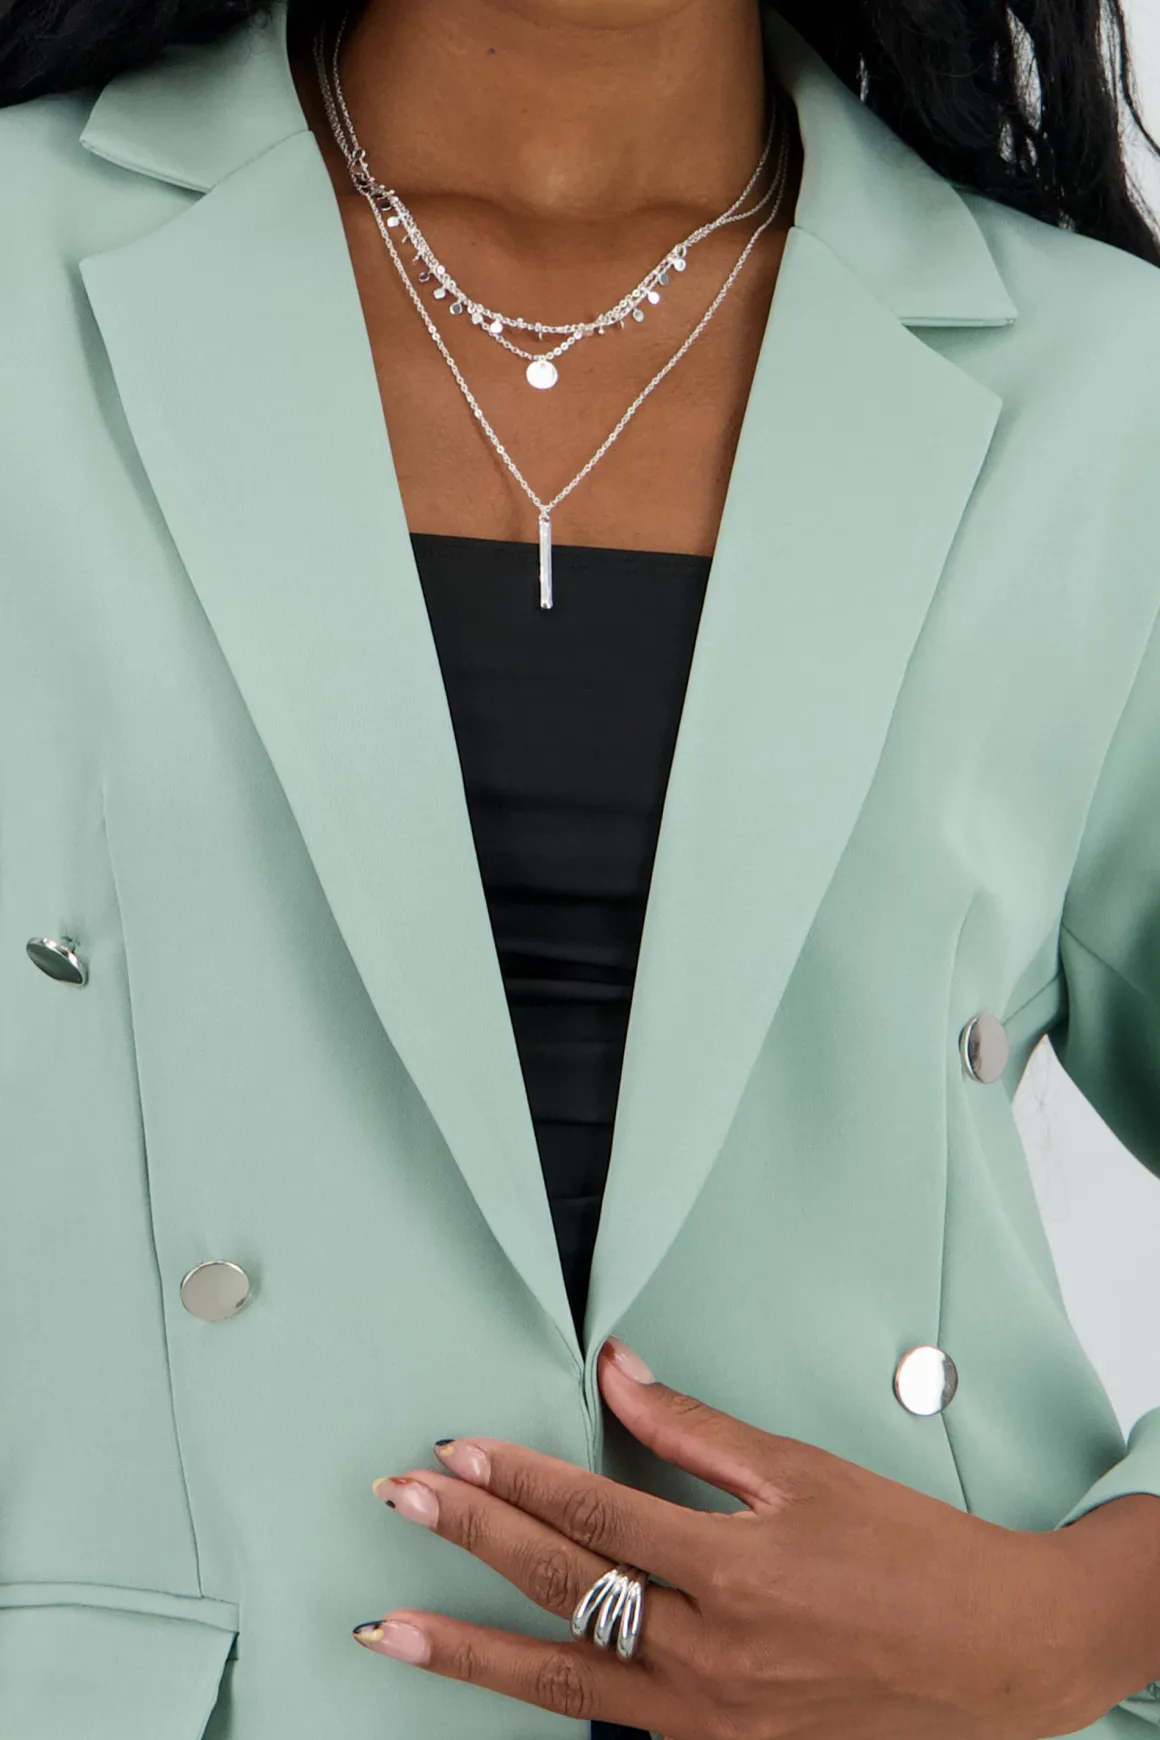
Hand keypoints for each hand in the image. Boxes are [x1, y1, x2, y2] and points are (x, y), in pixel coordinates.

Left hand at [351, 1336, 1110, 1739]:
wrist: (997, 1659)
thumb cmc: (914, 1557)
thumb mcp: (806, 1474)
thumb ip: (694, 1428)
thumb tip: (619, 1372)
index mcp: (733, 1571)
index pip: (594, 1515)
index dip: (516, 1477)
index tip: (456, 1450)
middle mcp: (709, 1655)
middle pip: (561, 1588)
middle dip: (470, 1540)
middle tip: (400, 1501)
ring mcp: (708, 1718)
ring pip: (563, 1682)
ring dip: (470, 1652)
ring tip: (393, 1630)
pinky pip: (615, 1723)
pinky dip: (548, 1701)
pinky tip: (502, 1679)